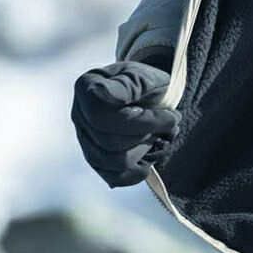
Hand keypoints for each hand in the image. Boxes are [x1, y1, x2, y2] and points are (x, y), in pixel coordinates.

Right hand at [72, 60, 179, 188]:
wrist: (153, 90)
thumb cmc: (150, 82)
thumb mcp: (147, 75)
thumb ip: (133, 84)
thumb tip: (115, 100)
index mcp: (87, 88)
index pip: (103, 116)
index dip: (143, 121)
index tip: (171, 115)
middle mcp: (80, 115)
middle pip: (110, 141)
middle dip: (147, 135)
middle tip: (170, 123)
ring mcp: (85, 139)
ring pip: (112, 161)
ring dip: (145, 150)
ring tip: (159, 135)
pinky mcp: (97, 158)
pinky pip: (113, 177)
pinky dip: (137, 172)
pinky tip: (151, 159)